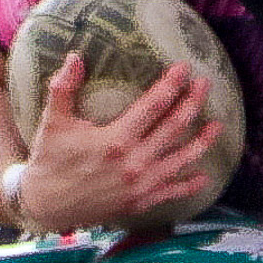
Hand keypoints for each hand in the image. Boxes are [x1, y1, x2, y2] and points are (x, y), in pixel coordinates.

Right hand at [17, 54, 224, 231]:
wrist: (46, 206)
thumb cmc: (49, 160)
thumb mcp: (53, 122)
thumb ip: (63, 88)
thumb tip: (75, 56)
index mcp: (115, 140)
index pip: (152, 106)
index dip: (171, 86)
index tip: (184, 69)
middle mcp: (134, 162)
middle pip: (173, 128)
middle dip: (192, 104)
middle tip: (205, 85)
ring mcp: (140, 185)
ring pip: (180, 160)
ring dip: (201, 143)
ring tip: (217, 126)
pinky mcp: (140, 202)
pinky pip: (171, 192)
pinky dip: (189, 185)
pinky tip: (203, 176)